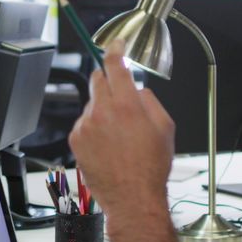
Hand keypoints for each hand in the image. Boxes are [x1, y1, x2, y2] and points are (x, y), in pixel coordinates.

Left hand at [69, 41, 174, 223]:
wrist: (132, 198)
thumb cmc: (151, 167)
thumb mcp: (166, 128)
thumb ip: (150, 101)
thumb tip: (137, 90)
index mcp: (128, 105)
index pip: (115, 65)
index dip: (115, 49)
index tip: (116, 44)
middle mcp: (103, 112)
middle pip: (98, 79)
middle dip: (108, 80)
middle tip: (120, 95)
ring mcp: (86, 126)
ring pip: (92, 103)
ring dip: (103, 109)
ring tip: (118, 135)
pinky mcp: (76, 139)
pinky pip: (84, 123)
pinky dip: (94, 127)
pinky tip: (108, 145)